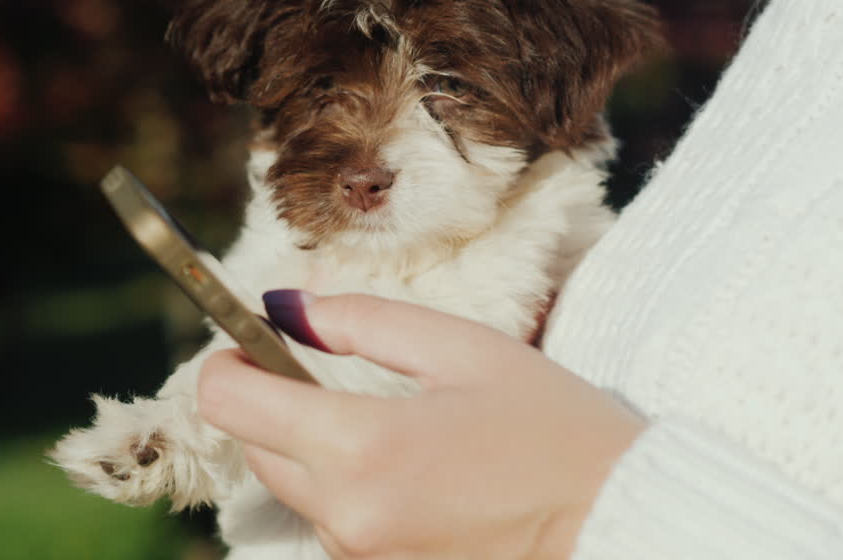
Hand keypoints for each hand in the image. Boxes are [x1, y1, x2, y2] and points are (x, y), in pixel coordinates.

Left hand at [197, 293, 645, 559]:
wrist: (615, 524)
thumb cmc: (552, 430)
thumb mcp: (464, 349)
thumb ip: (364, 321)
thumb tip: (286, 308)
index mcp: (362, 446)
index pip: (228, 404)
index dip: (226, 363)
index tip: (250, 344)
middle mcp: (347, 515)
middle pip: (253, 446)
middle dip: (270, 402)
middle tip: (321, 371)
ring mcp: (362, 558)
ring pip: (293, 488)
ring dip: (313, 449)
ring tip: (391, 425)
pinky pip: (334, 524)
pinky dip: (347, 491)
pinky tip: (409, 471)